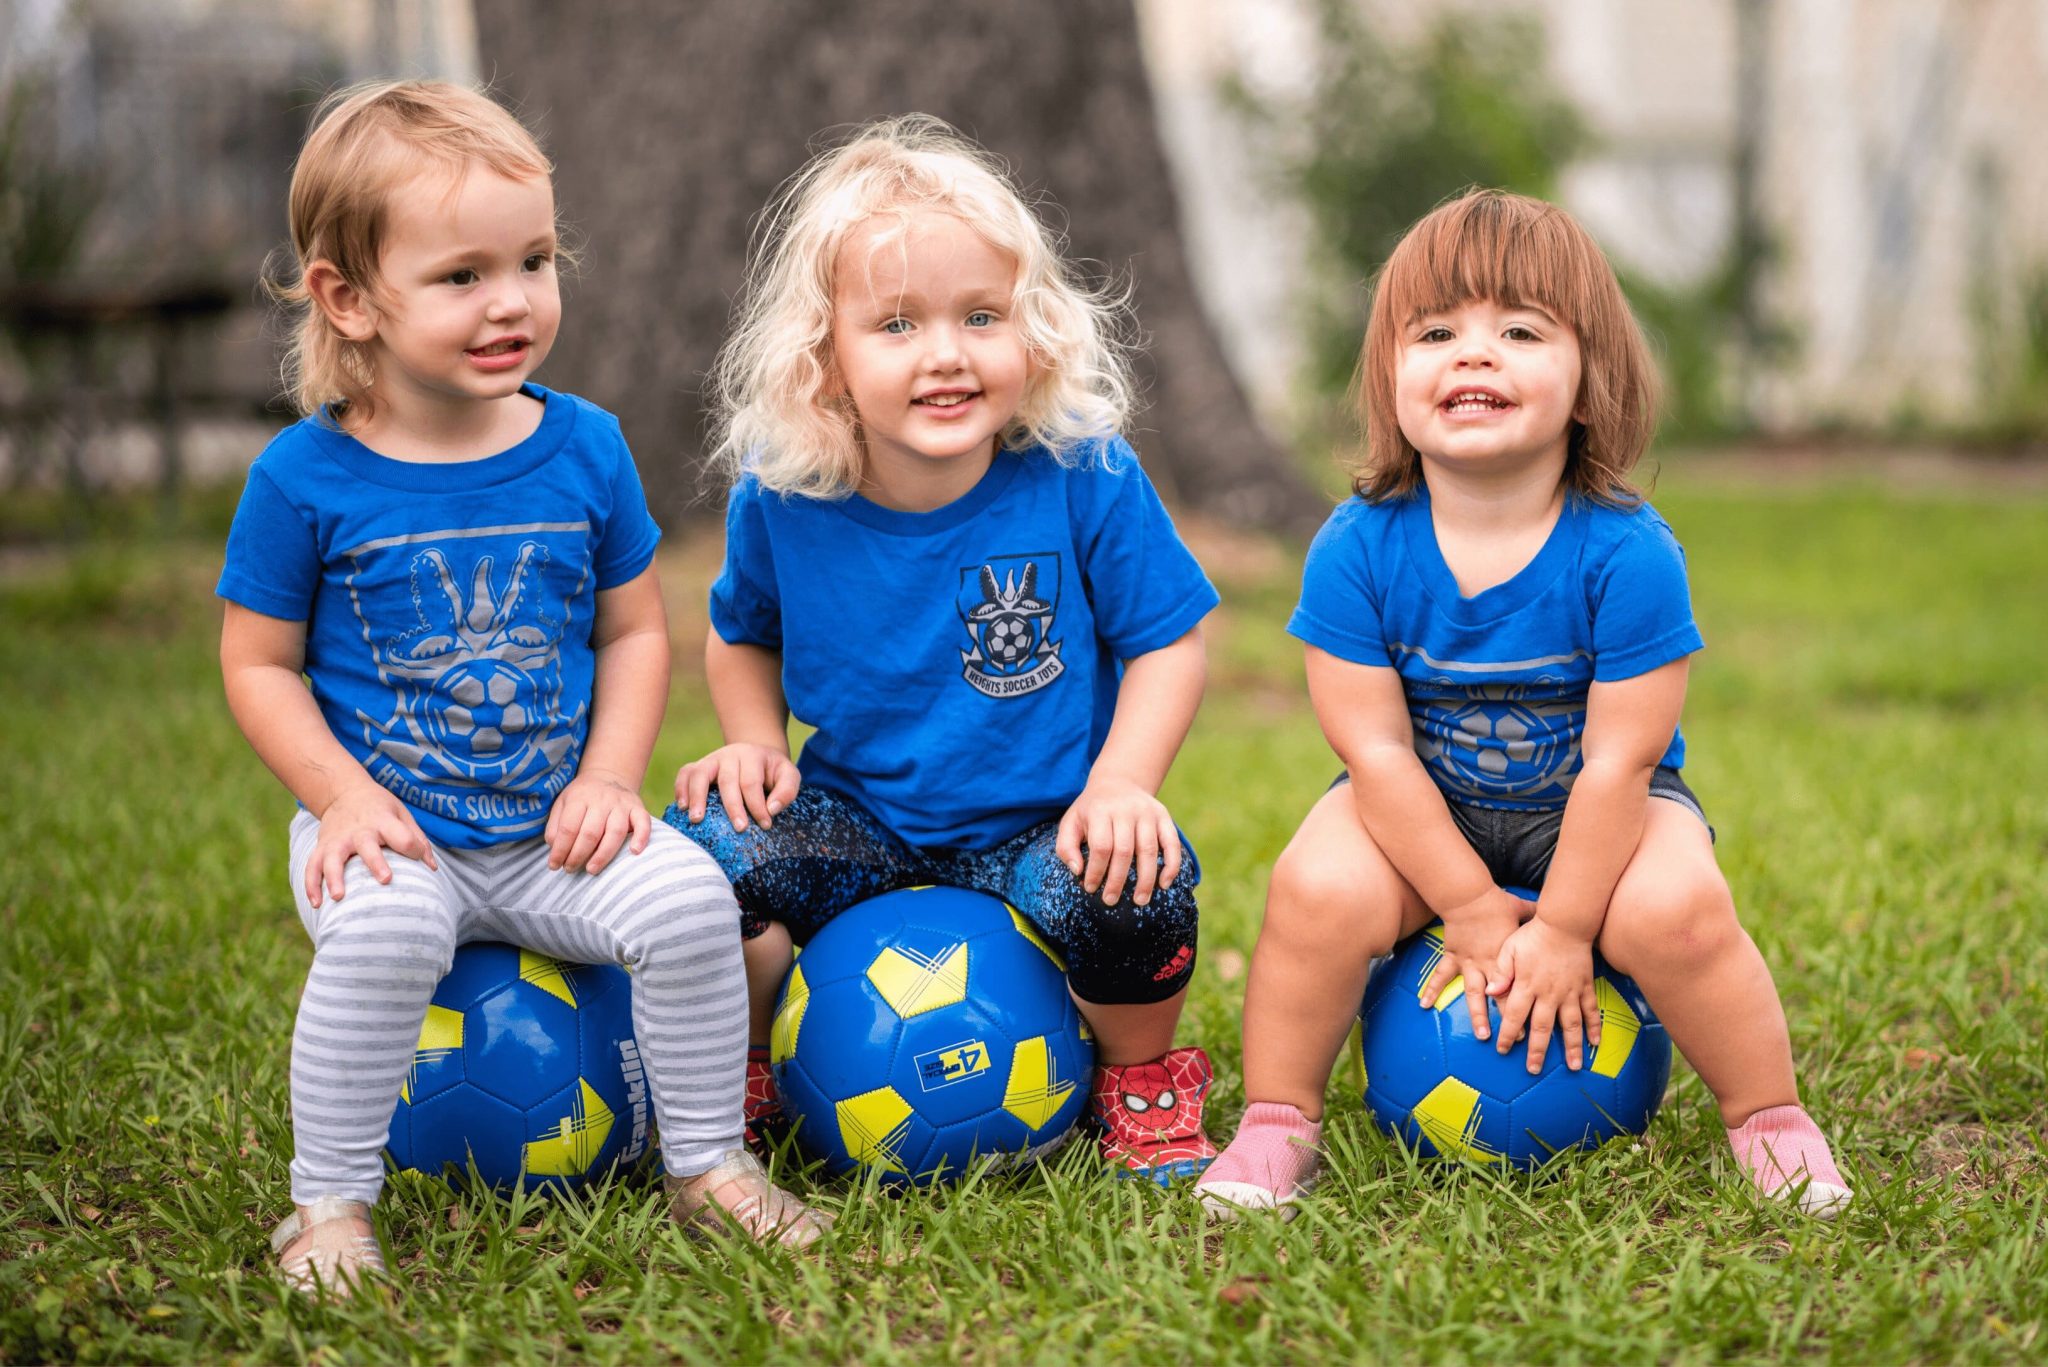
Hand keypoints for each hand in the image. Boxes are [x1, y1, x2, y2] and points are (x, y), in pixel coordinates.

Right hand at [306, 779, 437, 907]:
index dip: (412, 848)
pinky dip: (311, 885)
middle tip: (385, 880)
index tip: (417, 857)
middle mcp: (359, 831)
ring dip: (334, 877)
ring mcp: (337, 839)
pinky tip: (316, 904)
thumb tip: (432, 868)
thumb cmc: (380, 808)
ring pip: (332, 859)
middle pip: (367, 845)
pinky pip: (312, 866)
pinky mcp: (322, 847)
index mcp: (384, 821)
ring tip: (339, 897)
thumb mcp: (402, 814)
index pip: (402, 836)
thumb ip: (418, 840)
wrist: (344, 791)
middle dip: (375, 862)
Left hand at [546, 771, 650, 873]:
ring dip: (603, 855)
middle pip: (590, 833)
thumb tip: (555, 850)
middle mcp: (602, 800)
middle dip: (578, 856)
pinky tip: (634, 852)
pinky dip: (641, 838)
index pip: (568, 828)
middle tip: (570, 869)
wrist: (608, 776)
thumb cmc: (582, 797)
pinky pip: (643, 823)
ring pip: (615, 832)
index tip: (554, 865)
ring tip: (591, 869)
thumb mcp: (562, 804)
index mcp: (580, 798)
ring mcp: (622, 804)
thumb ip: (555, 826)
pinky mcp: (638, 808)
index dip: (560, 850)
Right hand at [673, 743, 799, 833]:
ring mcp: (711, 759)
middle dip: (733, 806)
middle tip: (740, 828)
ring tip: (697, 819)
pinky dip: (681, 789)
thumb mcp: (788, 775)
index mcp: (752, 755)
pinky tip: (683, 807)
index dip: (758, 805)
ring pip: (700, 773)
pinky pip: (685, 773)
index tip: (766, 825)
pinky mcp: (698, 766)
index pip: (752, 782)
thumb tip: (772, 809)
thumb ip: (787, 790)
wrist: (755, 756)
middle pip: (727, 780)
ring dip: (697, 796)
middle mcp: (729, 754)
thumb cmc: (772, 772)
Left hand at [1055, 775, 1181, 906]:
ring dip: (1145, 879)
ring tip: (1140, 901)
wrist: (1118, 782)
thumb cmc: (1091, 810)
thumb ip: (1066, 847)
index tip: (1090, 888)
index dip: (1095, 871)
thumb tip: (1077, 871)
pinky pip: (1172, 843)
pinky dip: (1171, 865)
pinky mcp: (1164, 816)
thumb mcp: (1071, 822)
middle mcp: (1126, 810)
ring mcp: (1147, 813)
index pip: (1100, 846)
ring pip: (1148, 850)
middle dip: (1117, 880)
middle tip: (1111, 901)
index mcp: (1100, 811)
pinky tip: (1164, 884)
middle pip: (1124, 851)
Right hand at [1418, 887, 1526, 1042]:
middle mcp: (1490, 966)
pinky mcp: (1453, 957)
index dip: (1526, 1008)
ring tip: (1481, 1035)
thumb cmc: (1496, 904)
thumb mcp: (1522, 911)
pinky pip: (1441, 976)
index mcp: (1508, 958)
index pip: (1519, 988)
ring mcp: (1469, 963)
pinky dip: (1432, 989)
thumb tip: (1551, 911)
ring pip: (1474, 994)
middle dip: (1506, 1021)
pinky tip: (1424, 1004)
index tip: (1533, 1027)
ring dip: (1477, 1015)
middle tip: (1512, 1042)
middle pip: (1500, 998)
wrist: (1469, 897)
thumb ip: (1535, 915)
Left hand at [1487, 917, 1602, 1072]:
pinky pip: (1591, 1010)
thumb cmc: (1533, 935)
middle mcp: (1549, 993)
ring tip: (1574, 1067)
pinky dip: (1594, 1027)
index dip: (1507, 1034)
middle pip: (1542, 1027)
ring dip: (1572, 1047)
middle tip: (1533, 1069)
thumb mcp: (1509, 949)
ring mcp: (1569, 992)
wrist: (1565, 922)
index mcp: (1527, 985)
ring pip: (1571, 1025)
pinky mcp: (1585, 987)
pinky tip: (1596, 1043)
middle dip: (1537, 1051)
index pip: (1514, 1015)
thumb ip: (1501, 972)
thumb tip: (1491, 992)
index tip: (1502, 1050)